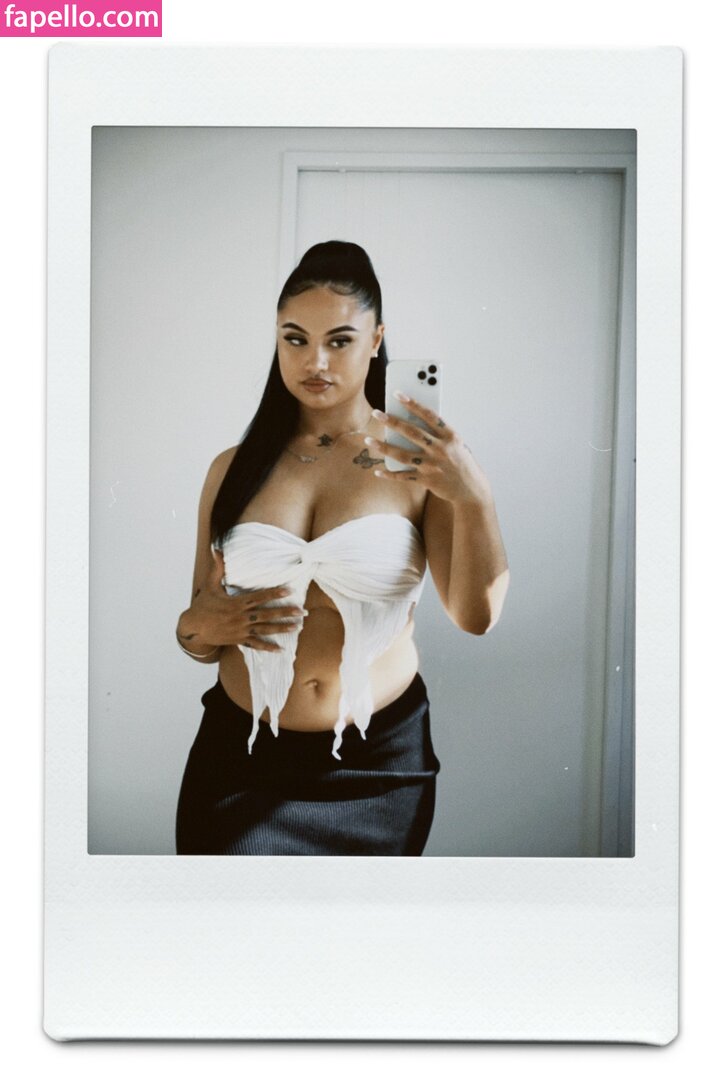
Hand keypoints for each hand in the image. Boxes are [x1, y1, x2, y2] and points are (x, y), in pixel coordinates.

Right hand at [186, 548, 305, 652]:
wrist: (193, 628)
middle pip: (267, 614)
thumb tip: (216, 549)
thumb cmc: (203, 605)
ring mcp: (241, 630)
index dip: (274, 594)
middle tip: (301, 611)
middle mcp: (241, 617)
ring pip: (265, 630)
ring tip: (297, 627)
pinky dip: (267, 648)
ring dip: (281, 629)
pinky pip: (255, 644)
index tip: (289, 591)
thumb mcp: (210, 585)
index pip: (259, 597)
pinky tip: (280, 649)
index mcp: (236, 603)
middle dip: (285, 613)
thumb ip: (217, 568)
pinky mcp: (238, 640)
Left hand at [366, 395, 490, 504]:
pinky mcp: (427, 480)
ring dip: (383, 447)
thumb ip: (438, 434)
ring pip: (402, 454)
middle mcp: (441, 449)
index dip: (412, 404)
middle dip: (391, 421)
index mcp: (450, 436)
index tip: (397, 394)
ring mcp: (433, 465)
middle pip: (411, 432)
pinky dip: (390, 475)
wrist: (472, 490)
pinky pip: (404, 476)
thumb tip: (411, 423)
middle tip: (376, 413)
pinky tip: (377, 471)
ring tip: (368, 440)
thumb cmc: (462, 462)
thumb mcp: (456, 444)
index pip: (429, 415)